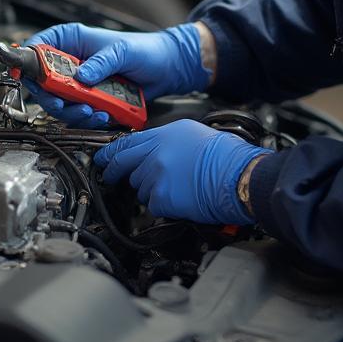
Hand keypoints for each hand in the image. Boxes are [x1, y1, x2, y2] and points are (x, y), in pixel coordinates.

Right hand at [24, 22, 209, 128]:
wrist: (167, 68)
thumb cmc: (145, 50)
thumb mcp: (122, 52)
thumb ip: (101, 63)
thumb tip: (81, 76)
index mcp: (71, 40)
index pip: (37, 48)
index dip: (28, 64)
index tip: (32, 80)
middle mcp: (70, 61)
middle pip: (43, 83)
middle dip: (54, 98)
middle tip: (67, 105)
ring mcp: (79, 82)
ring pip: (60, 102)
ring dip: (73, 112)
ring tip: (94, 112)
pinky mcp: (89, 98)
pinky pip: (78, 113)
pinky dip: (88, 118)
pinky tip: (104, 114)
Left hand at [93, 119, 265, 224]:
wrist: (238, 176)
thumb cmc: (227, 158)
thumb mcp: (195, 135)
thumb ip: (171, 142)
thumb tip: (158, 152)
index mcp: (165, 134)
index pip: (128, 142)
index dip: (112, 151)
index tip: (104, 157)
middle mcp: (156, 151)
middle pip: (124, 163)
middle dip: (113, 171)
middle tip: (108, 176)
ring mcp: (156, 174)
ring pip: (139, 187)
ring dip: (149, 191)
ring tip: (172, 190)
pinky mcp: (160, 196)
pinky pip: (152, 205)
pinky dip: (162, 207)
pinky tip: (177, 202)